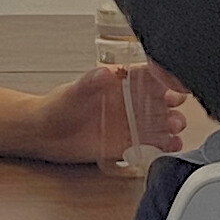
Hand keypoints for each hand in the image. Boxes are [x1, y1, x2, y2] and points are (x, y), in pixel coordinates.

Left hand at [34, 65, 180, 165]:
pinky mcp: (126, 145)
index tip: (175, 81)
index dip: (166, 77)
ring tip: (174, 130)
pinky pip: (150, 145)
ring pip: (160, 124)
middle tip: (174, 111)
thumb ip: (90, 82)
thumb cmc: (58, 106)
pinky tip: (169, 145)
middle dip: (173, 105)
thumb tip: (105, 73)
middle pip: (161, 101)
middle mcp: (130, 103)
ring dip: (172, 126)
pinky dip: (163, 146)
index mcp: (121, 83)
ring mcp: (130, 124)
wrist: (45, 135)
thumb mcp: (74, 91)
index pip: (150, 76)